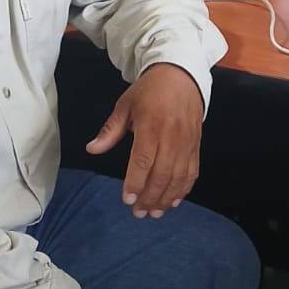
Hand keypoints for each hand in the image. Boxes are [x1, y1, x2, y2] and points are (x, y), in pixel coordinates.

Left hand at [86, 63, 203, 218]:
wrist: (181, 75)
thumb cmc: (149, 91)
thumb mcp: (125, 105)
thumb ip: (110, 130)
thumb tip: (92, 149)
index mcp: (151, 125)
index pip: (143, 161)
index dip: (135, 183)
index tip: (127, 200)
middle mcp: (171, 136)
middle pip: (162, 174)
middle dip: (150, 197)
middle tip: (139, 213)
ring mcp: (186, 142)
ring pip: (178, 177)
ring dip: (166, 198)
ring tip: (155, 212)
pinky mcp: (196, 144)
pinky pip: (192, 171)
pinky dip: (184, 189)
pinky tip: (174, 200)